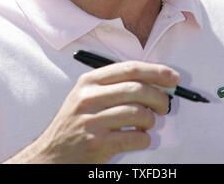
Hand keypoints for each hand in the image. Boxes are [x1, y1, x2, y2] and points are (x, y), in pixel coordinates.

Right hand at [35, 61, 179, 163]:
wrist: (51, 154)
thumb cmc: (75, 124)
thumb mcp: (87, 96)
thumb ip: (115, 86)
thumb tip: (155, 83)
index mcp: (89, 81)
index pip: (129, 68)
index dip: (156, 71)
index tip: (172, 77)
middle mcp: (88, 97)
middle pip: (136, 89)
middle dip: (159, 97)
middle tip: (164, 105)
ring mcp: (92, 121)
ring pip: (137, 112)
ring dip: (151, 120)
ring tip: (147, 124)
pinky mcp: (97, 144)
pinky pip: (134, 137)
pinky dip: (144, 139)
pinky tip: (139, 137)